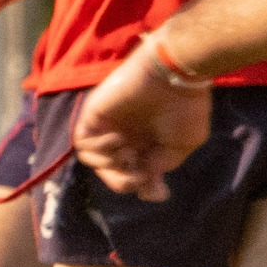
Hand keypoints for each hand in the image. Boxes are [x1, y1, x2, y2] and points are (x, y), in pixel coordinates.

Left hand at [71, 39, 212, 198]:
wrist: (175, 77)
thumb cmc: (185, 108)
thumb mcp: (180, 147)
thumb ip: (158, 167)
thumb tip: (144, 184)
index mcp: (146, 143)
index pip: (134, 174)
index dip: (144, 188)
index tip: (158, 190)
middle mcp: (126, 136)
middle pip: (112, 172)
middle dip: (125, 182)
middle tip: (140, 176)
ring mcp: (108, 126)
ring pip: (94, 162)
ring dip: (110, 168)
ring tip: (129, 154)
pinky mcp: (93, 115)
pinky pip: (82, 143)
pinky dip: (98, 149)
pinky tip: (118, 139)